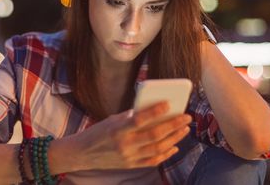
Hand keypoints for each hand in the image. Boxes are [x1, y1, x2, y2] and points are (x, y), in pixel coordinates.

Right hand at [74, 101, 191, 169]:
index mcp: (117, 129)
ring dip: (174, 138)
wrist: (83, 153)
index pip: (139, 120)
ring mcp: (128, 157)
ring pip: (157, 148)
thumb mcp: (112, 119)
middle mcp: (124, 144)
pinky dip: (166, 154)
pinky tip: (174, 146)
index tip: (169, 104)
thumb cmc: (98, 132)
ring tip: (184, 129)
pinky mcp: (131, 165)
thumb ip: (132, 117)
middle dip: (173, 125)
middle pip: (154, 135)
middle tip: (186, 117)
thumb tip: (154, 112)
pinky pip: (153, 161)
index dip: (155, 112)